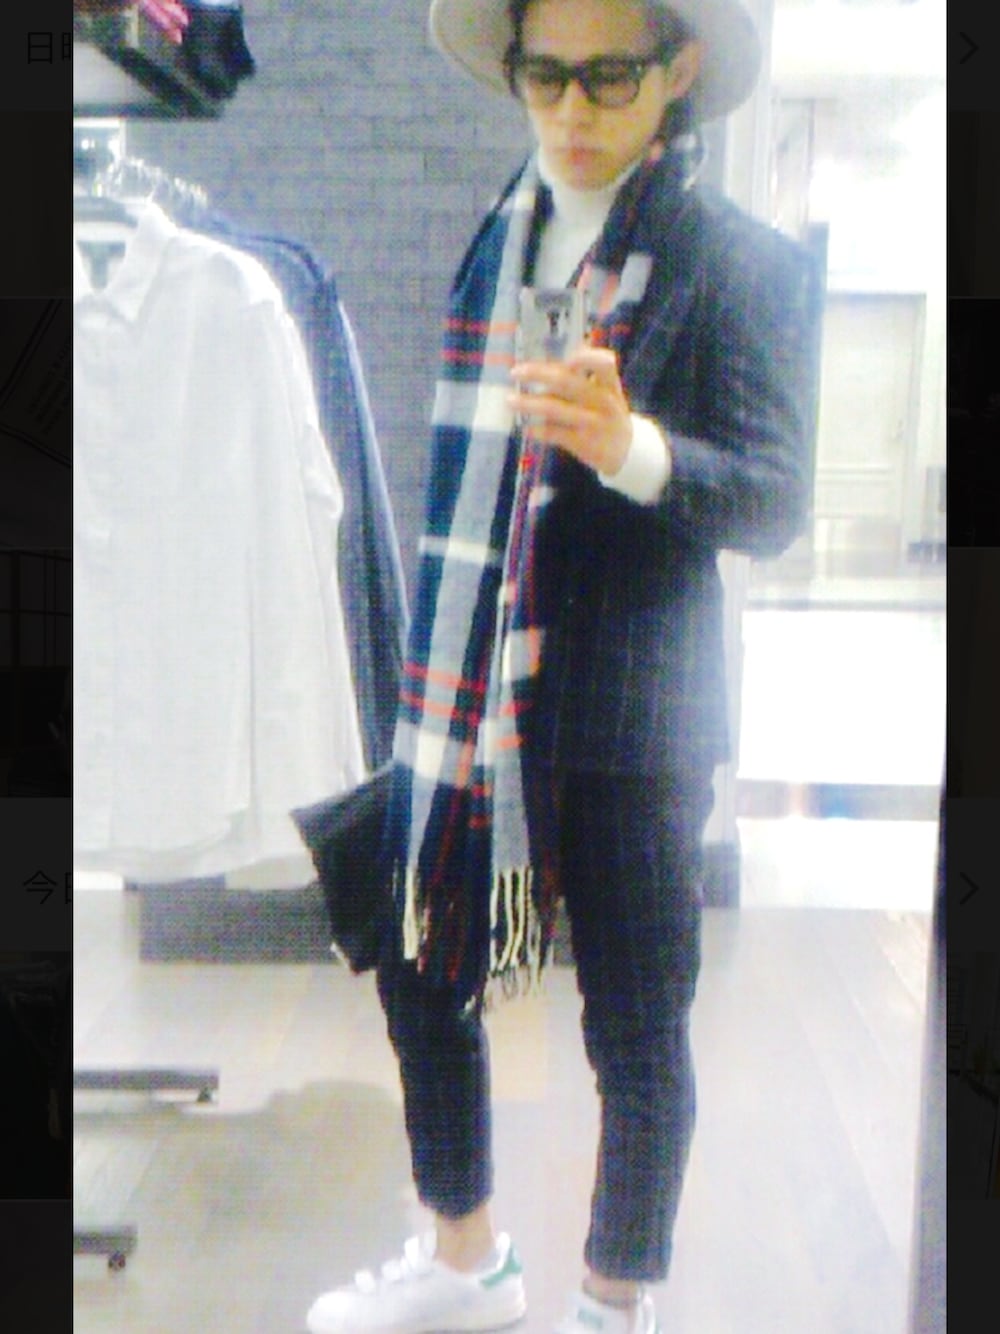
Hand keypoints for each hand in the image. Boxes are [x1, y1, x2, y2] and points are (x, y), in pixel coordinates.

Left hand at [508, 345, 632, 476]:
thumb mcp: (607, 393)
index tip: (567, 358)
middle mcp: (602, 402)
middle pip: (567, 382)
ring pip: (554, 409)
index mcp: (610, 386)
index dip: (585, 358)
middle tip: (515, 372)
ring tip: (509, 400)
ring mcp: (592, 424)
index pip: (604, 365)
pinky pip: (554, 434)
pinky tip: (527, 429)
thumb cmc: (609, 415)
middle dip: (538, 374)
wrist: (627, 452)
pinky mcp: (583, 443)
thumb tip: (552, 364)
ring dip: (529, 403)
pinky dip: (538, 431)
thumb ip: (585, 377)